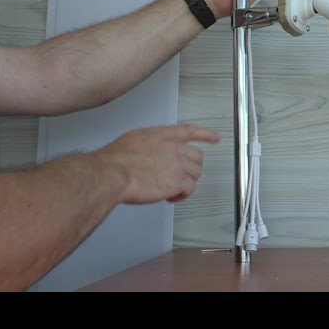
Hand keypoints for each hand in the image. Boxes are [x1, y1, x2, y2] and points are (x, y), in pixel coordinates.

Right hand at [94, 123, 220, 204]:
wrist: (113, 172)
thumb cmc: (117, 158)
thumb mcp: (135, 138)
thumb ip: (151, 142)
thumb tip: (152, 149)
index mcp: (165, 135)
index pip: (191, 131)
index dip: (206, 134)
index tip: (215, 138)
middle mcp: (175, 148)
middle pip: (197, 157)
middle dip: (191, 168)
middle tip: (181, 175)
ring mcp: (178, 164)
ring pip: (195, 174)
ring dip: (186, 182)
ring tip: (173, 189)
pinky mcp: (178, 182)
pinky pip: (190, 189)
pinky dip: (183, 196)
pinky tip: (172, 197)